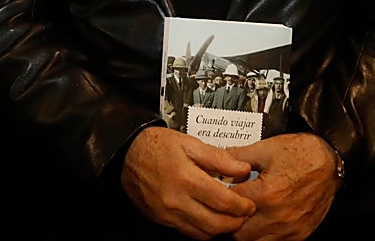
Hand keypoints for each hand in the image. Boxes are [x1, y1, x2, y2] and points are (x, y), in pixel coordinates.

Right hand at [120, 127, 255, 238]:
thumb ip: (218, 157)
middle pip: (216, 223)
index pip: (223, 201)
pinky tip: (208, 219)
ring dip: (220, 229)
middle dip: (235, 222)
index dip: (242, 206)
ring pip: (203, 233)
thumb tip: (243, 168)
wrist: (125, 153)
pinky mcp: (160, 219)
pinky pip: (187, 232)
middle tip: (244, 214)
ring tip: (228, 218)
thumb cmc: (155, 145)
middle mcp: (176, 200)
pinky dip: (203, 230)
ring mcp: (167, 213)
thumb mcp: (189, 142)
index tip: (249, 204)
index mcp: (186, 178)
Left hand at [227, 133, 339, 240]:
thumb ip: (238, 156)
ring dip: (246, 230)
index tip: (218, 191)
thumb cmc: (302, 153)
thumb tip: (217, 159)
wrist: (331, 162)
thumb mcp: (266, 148)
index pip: (230, 205)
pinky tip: (261, 220)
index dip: (220, 197)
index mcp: (266, 194)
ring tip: (244, 214)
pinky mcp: (300, 234)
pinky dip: (263, 235)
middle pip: (238, 231)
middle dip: (230, 219)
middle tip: (229, 206)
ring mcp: (290, 228)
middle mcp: (278, 215)